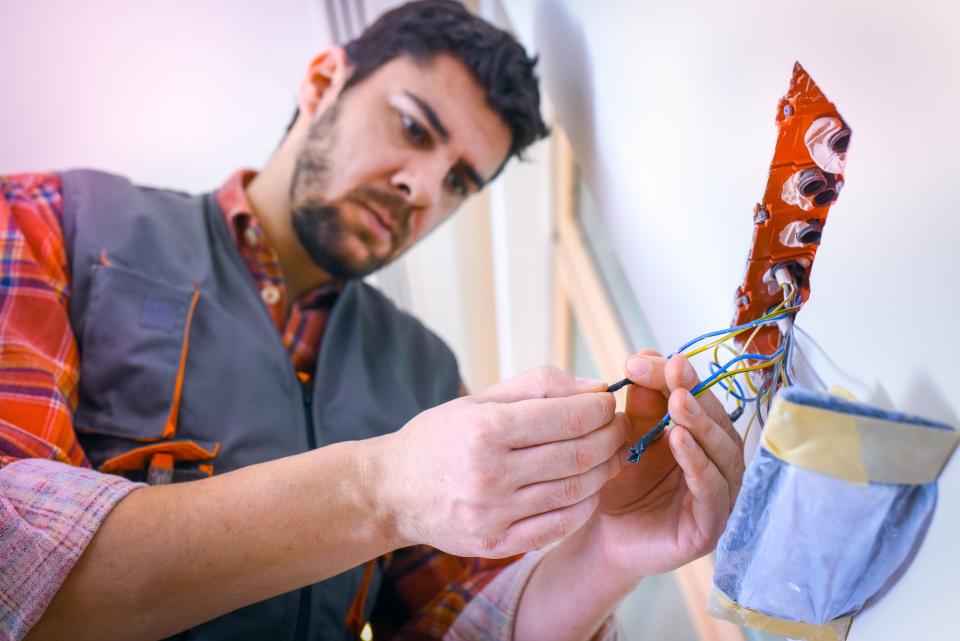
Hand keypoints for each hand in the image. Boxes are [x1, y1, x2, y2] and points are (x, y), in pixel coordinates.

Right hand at [375, 366, 628, 557]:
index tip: (607, 403)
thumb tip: (594, 388)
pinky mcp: (496, 543)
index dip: (600, 409)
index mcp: (485, 429)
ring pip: (575, 491)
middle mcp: (489, 473)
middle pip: (578, 454)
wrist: (393, 491)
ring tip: (607, 456)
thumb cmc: (440, 437)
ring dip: (604, 471)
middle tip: (617, 428)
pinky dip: (584, 505)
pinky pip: (559, 525)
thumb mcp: (480, 399)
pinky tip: (587, 488)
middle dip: (610, 437)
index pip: (568, 418)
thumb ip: (539, 386)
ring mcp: (493, 513)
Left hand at [584, 351, 743, 583]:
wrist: (600, 537)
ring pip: (722, 454)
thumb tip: (646, 355)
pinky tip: (679, 441)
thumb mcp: (625, 436)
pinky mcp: (709, 527)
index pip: (699, 398)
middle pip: (717, 422)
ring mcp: (718, 497)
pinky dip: (698, 463)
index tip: (648, 359)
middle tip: (674, 373)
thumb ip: (639, 404)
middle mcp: (716, 464)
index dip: (680, 375)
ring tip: (679, 402)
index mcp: (700, 438)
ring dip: (702, 424)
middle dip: (696, 393)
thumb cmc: (617, 485)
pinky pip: (711, 491)